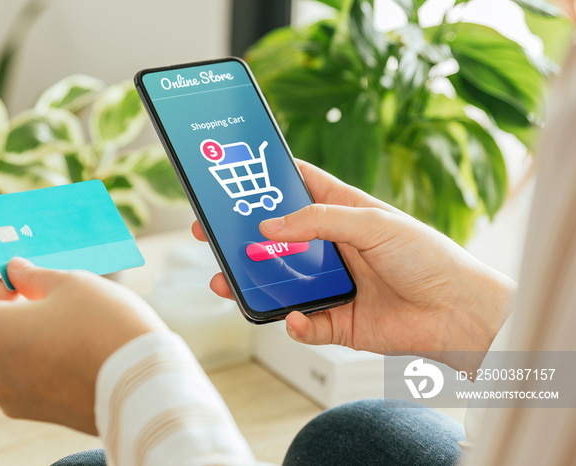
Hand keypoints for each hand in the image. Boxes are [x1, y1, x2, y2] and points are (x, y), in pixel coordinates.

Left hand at [0, 249, 165, 433]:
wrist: (144, 386)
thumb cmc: (104, 327)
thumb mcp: (70, 284)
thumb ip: (33, 274)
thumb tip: (17, 271)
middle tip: (25, 270)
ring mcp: (9, 396)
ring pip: (0, 350)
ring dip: (15, 321)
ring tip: (47, 298)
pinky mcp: (35, 410)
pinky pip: (20, 371)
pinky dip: (29, 347)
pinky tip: (59, 329)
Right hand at [192, 160, 515, 371]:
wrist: (460, 314)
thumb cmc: (427, 256)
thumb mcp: (374, 223)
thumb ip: (320, 221)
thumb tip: (268, 225)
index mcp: (342, 213)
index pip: (296, 189)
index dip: (264, 183)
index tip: (232, 179)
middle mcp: (331, 247)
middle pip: (276, 238)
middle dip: (243, 237)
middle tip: (208, 233)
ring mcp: (331, 284)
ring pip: (279, 281)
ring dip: (251, 282)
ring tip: (224, 281)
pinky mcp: (336, 320)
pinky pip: (304, 323)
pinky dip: (294, 323)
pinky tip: (293, 318)